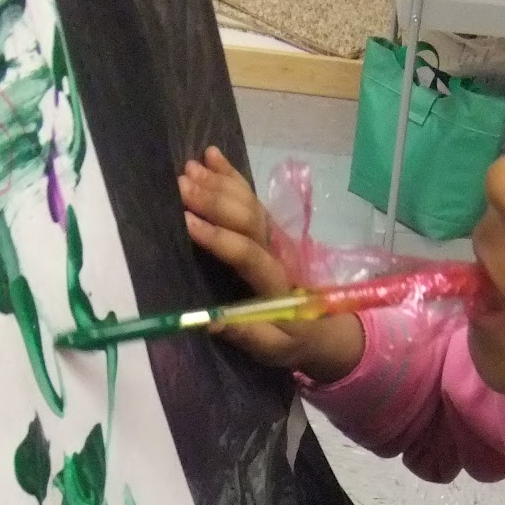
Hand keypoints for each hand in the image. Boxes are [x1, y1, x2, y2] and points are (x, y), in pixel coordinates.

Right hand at [180, 147, 363, 384]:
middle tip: (180, 186)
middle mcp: (278, 253)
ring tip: (187, 169)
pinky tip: (210, 155)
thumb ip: (248, 335)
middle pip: (249, 219)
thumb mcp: (274, 349)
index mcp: (278, 284)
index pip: (250, 255)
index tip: (187, 223)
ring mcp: (275, 237)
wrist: (324, 328)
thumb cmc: (293, 340)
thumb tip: (211, 319)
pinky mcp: (268, 230)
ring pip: (249, 204)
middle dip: (215, 200)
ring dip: (219, 183)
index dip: (220, 238)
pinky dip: (231, 175)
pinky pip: (251, 199)